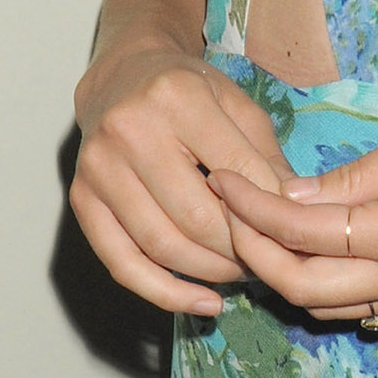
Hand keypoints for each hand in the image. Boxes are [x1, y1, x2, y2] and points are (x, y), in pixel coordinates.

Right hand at [70, 42, 294, 317]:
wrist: (121, 75)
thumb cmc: (187, 88)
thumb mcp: (236, 102)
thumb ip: (264, 154)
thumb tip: (296, 207)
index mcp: (177, 97)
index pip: (235, 171)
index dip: (268, 208)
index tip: (291, 228)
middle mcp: (130, 132)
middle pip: (196, 218)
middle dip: (240, 249)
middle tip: (267, 259)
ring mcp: (99, 169)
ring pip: (162, 246)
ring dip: (210, 272)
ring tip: (242, 274)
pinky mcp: (82, 200)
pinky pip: (123, 264)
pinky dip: (165, 293)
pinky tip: (202, 302)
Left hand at [208, 107, 377, 323]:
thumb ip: (358, 175)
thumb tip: (293, 195)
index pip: (304, 234)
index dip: (254, 210)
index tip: (221, 181)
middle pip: (300, 291)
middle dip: (252, 253)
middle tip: (225, 208)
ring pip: (324, 307)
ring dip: (280, 273)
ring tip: (253, 226)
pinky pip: (355, 305)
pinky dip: (317, 283)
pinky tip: (306, 247)